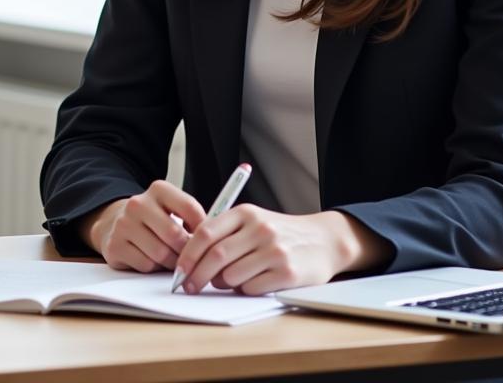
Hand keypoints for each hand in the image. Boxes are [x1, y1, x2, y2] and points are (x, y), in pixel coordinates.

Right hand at [82, 182, 205, 271]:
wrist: (118, 223)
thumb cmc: (156, 220)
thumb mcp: (173, 209)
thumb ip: (193, 218)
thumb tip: (214, 239)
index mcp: (158, 189)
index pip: (190, 208)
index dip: (203, 229)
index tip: (206, 240)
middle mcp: (138, 203)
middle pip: (175, 235)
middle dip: (186, 251)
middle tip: (190, 257)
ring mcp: (124, 224)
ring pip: (160, 253)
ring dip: (171, 263)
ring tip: (172, 259)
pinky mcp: (115, 245)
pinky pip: (145, 265)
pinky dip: (153, 268)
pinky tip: (152, 260)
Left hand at [173, 207, 372, 294]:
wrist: (323, 240)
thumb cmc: (279, 233)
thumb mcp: (252, 221)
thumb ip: (225, 233)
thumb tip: (192, 259)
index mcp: (245, 213)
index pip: (205, 233)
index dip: (188, 254)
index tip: (179, 271)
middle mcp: (259, 229)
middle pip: (215, 256)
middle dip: (197, 275)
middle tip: (189, 287)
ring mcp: (274, 251)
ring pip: (232, 275)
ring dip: (223, 284)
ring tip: (229, 281)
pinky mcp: (287, 273)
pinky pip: (252, 288)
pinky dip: (245, 290)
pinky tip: (252, 283)